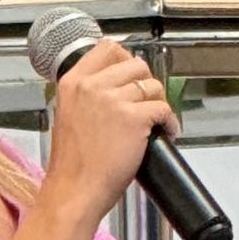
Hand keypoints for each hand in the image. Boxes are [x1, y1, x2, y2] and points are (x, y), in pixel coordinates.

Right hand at [39, 41, 178, 224]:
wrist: (75, 190)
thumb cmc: (73, 164)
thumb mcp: (68, 116)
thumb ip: (87, 96)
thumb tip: (113, 87)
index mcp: (73, 82)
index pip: (106, 48)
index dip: (125, 58)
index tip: (132, 72)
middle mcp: (92, 86)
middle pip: (135, 64)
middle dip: (146, 82)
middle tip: (148, 100)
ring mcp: (113, 100)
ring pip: (152, 85)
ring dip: (159, 102)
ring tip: (157, 120)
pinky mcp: (134, 118)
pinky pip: (164, 108)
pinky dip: (170, 121)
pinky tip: (166, 131)